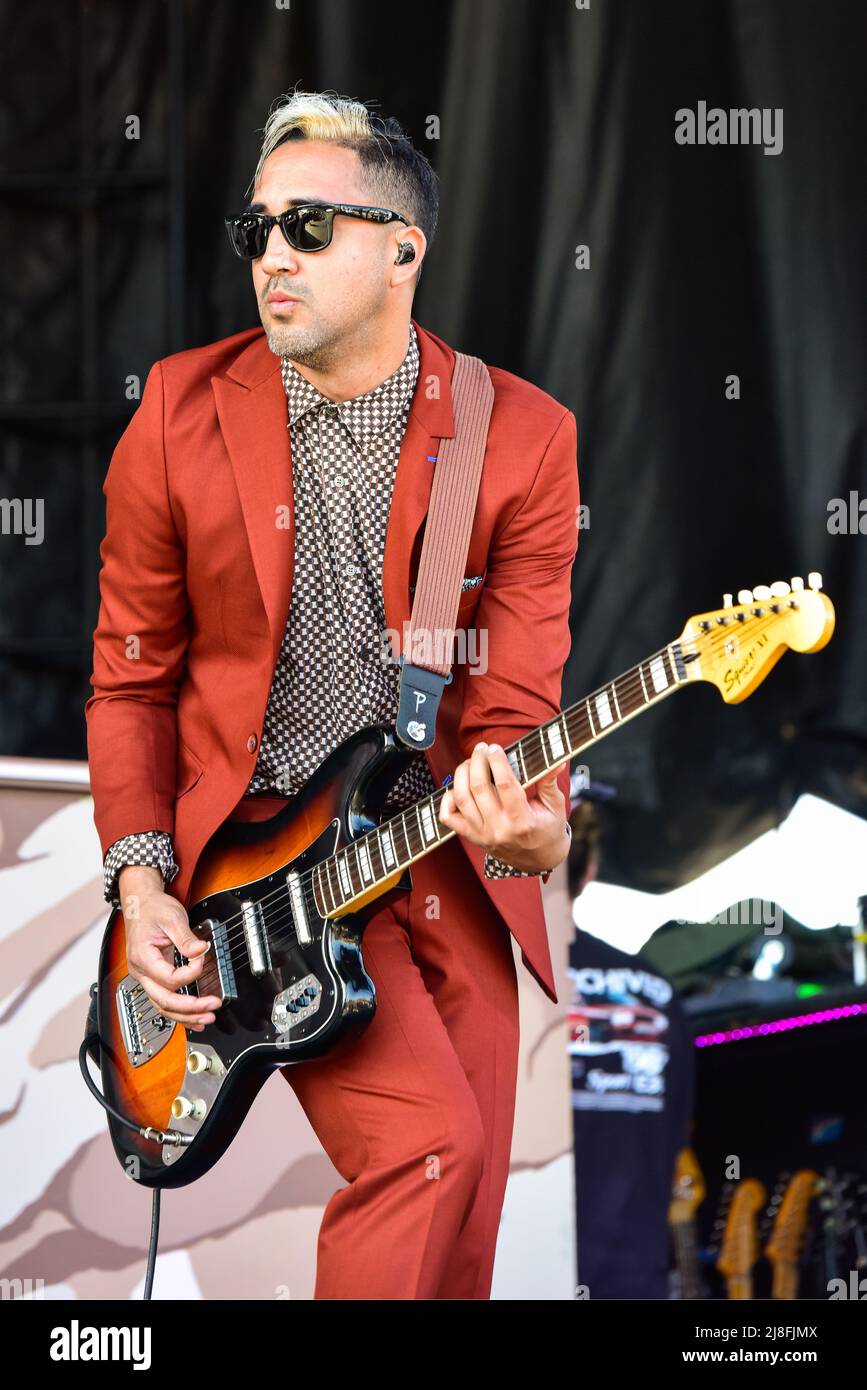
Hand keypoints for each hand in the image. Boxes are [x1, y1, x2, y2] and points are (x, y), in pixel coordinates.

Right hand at [119, 868, 220, 1031]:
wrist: (141, 905)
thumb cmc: (153, 910)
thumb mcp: (173, 918)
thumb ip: (186, 938)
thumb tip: (200, 951)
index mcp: (143, 957)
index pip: (169, 978)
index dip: (190, 974)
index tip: (202, 960)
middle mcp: (141, 972)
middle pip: (164, 1001)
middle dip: (190, 1008)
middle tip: (211, 1007)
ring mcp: (145, 977)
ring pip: (162, 1006)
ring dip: (185, 1016)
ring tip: (206, 1019)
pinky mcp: (152, 977)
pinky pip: (163, 1001)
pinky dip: (178, 1012)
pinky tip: (193, 1018)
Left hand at [437, 741, 569, 871]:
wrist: (538, 861)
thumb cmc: (548, 831)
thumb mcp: (555, 807)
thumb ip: (550, 782)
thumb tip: (556, 761)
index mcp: (522, 821)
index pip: (505, 785)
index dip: (498, 762)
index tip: (495, 748)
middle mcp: (499, 829)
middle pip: (479, 788)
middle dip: (477, 762)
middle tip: (482, 749)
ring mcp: (482, 834)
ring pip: (462, 799)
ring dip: (462, 775)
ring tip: (470, 762)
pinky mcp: (472, 837)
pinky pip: (449, 817)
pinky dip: (447, 799)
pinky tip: (458, 786)